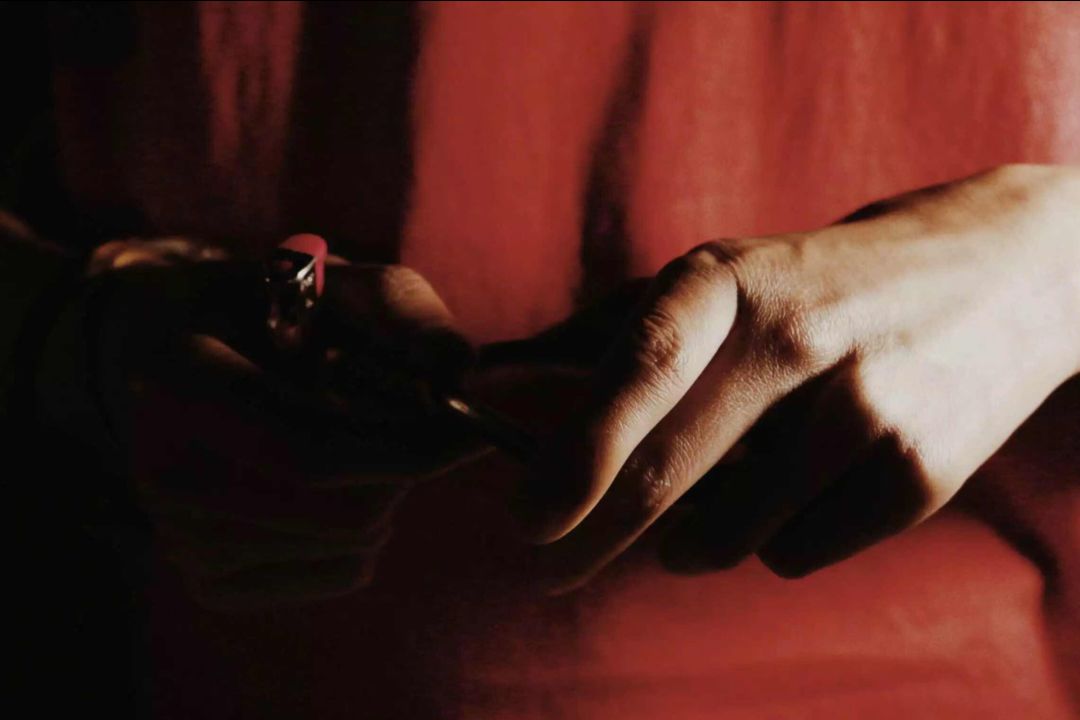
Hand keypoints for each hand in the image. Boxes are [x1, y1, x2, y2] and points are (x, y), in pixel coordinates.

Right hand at [40, 239, 485, 608]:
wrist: (183, 353)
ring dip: (389, 492)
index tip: (471, 433)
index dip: (405, 450)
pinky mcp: (213, 581)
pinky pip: (342, 572)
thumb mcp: (337, 281)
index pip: (307, 451)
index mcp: (179, 381)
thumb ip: (400, 309)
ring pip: (350, 543)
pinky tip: (340, 484)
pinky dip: (369, 532)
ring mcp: (180, 535)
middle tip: (417, 426)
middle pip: (340, 509)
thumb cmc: (273, 311)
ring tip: (360, 440)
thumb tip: (454, 365)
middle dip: (404, 467)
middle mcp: (163, 468)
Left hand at [517, 164, 1079, 590]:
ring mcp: (865, 418)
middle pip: (669, 476)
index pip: (646, 368)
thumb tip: (484, 380)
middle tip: (549, 565)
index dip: (580, 450)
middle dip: (590, 538)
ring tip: (729, 478)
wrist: (998, 278)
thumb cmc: (816, 286)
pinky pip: (790, 557)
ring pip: (722, 538)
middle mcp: (800, 344)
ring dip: (692, 535)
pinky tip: (810, 480)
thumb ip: (602, 335)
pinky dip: (773, 538)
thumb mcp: (720, 280)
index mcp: (734, 282)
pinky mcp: (915, 481)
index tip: (527, 517)